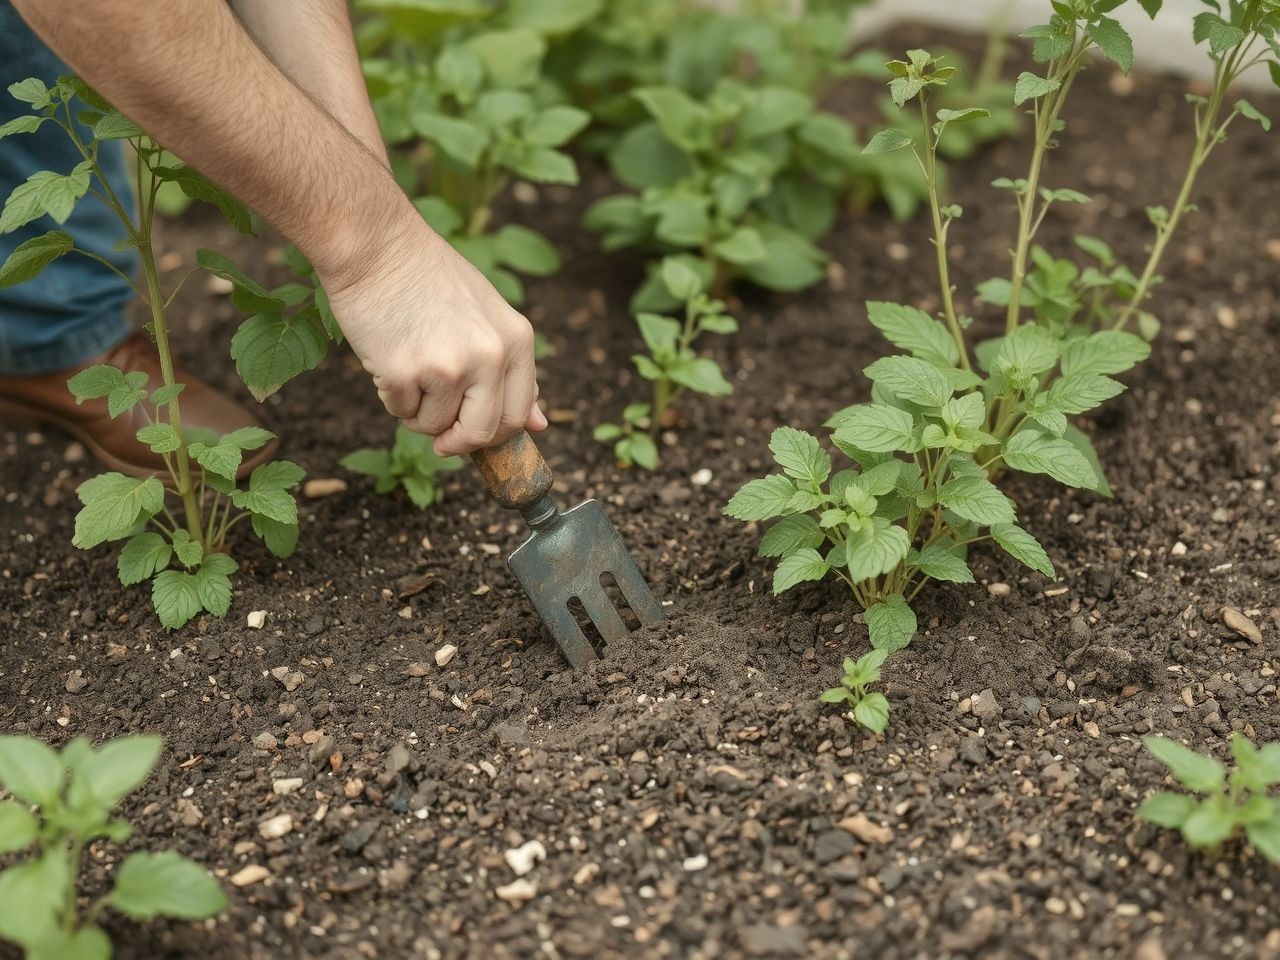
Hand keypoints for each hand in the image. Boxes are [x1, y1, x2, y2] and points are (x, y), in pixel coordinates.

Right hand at [321, 216, 547, 456]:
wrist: (376, 244)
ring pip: (434, 425)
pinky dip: (391, 396)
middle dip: (457, 440)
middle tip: (438, 434)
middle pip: (482, 432)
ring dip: (417, 411)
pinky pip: (400, 411)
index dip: (492, 435)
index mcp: (517, 340)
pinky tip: (388, 356)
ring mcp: (449, 364)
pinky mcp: (405, 371)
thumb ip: (514, 370)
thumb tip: (540, 424)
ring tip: (408, 367)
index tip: (470, 435)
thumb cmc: (430, 278)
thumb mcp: (489, 316)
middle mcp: (490, 355)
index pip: (518, 414)